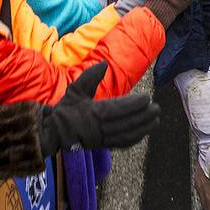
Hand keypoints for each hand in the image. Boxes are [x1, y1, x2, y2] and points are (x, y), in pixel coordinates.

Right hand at [39, 62, 160, 154]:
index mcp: (91, 112)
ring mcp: (101, 139)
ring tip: (156, 120)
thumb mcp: (75, 90)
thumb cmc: (65, 109)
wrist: (53, 132)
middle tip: (157, 108)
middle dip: (143, 117)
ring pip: (125, 135)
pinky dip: (134, 139)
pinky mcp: (102, 145)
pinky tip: (144, 133)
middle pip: (125, 123)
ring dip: (143, 128)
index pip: (116, 109)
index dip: (133, 104)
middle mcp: (98, 128)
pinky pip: (120, 144)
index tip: (147, 98)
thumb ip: (90, 77)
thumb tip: (104, 64)